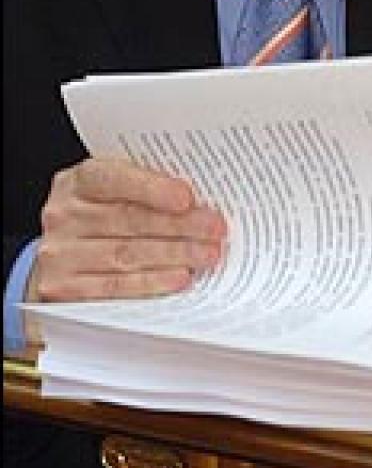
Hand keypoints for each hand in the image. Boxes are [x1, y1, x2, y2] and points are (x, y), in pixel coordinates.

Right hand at [27, 158, 226, 303]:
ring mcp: (60, 253)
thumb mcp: (119, 191)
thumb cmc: (104, 216)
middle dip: (178, 225)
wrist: (65, 255)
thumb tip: (200, 201)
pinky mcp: (64, 288)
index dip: (152, 189)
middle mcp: (64, 215)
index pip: (114, 179)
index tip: (186, 198)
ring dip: (174, 255)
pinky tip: (179, 278)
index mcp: (79, 181)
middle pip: (127, 220)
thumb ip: (150, 190)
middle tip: (215, 229)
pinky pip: (114, 287)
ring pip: (125, 254)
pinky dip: (152, 283)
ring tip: (207, 254)